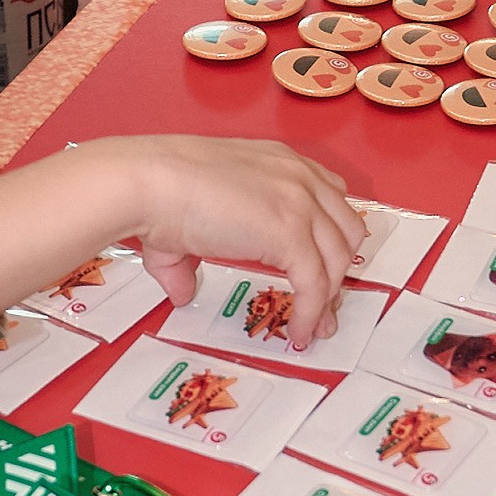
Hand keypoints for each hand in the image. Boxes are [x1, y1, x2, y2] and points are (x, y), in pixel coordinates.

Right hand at [118, 136, 367, 349]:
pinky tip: (298, 332)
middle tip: (324, 301)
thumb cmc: (159, 191)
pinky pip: (314, 284)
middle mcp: (299, 178)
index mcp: (281, 162)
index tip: (323, 266)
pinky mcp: (290, 235)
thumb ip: (193, 256)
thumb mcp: (192, 216)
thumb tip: (182, 290)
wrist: (149, 183)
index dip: (331, 236)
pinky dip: (311, 314)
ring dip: (329, 298)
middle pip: (346, 230)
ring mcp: (300, 204)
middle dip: (339, 269)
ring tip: (314, 327)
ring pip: (337, 260)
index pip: (331, 198)